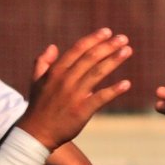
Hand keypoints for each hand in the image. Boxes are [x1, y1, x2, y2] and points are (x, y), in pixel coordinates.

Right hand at [16, 28, 131, 148]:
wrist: (36, 132)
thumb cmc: (39, 106)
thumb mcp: (37, 81)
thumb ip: (43, 62)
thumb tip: (53, 46)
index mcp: (56, 71)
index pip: (77, 50)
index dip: (93, 39)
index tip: (107, 32)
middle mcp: (65, 80)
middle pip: (90, 58)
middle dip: (108, 46)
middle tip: (124, 38)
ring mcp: (74, 95)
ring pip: (97, 74)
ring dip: (114, 61)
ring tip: (128, 51)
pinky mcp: (82, 110)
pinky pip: (100, 98)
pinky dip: (114, 90)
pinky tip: (127, 83)